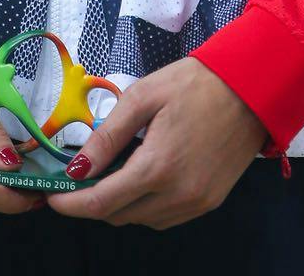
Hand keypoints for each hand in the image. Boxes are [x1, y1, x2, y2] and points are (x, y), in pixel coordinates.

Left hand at [46, 57, 267, 230]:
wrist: (251, 87)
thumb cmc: (195, 83)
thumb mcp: (144, 96)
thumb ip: (108, 135)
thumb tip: (77, 167)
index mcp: (157, 168)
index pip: (100, 203)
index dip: (70, 203)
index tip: (52, 195)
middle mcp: (177, 196)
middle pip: (119, 215)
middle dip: (93, 200)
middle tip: (81, 174)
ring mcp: (196, 204)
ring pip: (142, 219)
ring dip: (121, 203)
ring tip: (115, 169)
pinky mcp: (210, 202)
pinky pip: (166, 216)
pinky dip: (147, 204)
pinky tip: (145, 175)